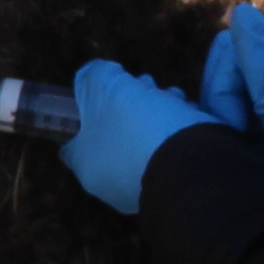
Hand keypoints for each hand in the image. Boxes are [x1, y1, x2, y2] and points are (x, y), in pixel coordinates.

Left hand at [61, 57, 215, 215]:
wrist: (190, 161)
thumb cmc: (136, 125)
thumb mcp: (104, 84)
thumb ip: (93, 75)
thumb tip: (99, 75)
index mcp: (86, 165)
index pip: (73, 141)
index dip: (85, 112)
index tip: (102, 93)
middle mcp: (111, 184)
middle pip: (114, 135)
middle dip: (130, 105)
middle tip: (146, 84)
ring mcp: (144, 187)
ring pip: (145, 142)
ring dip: (157, 113)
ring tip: (173, 95)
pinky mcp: (175, 183)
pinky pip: (170, 152)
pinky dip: (177, 131)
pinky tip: (189, 112)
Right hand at [196, 1, 263, 200]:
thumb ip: (262, 66)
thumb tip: (240, 10)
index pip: (233, 47)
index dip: (225, 88)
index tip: (238, 126)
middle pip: (225, 60)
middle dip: (224, 98)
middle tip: (238, 132)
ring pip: (222, 76)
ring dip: (226, 108)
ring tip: (244, 136)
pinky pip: (230, 90)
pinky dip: (230, 114)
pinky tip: (245, 134)